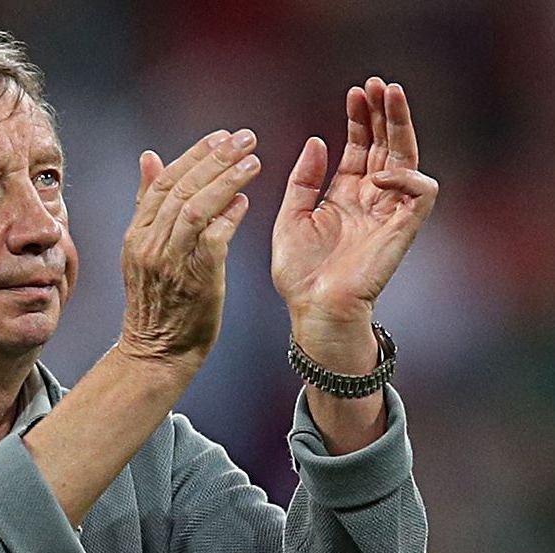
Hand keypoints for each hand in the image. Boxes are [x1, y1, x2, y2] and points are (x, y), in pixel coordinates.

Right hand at [118, 129, 260, 369]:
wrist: (157, 351)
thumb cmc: (157, 302)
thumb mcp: (142, 249)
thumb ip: (148, 203)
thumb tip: (149, 157)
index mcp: (136, 233)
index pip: (164, 181)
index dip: (194, 154)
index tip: (221, 136)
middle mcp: (149, 243)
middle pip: (182, 188)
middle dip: (216, 158)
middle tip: (245, 138)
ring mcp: (169, 261)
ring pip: (196, 207)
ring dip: (227, 180)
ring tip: (253, 161)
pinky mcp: (194, 278)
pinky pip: (213, 237)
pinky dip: (230, 216)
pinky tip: (246, 201)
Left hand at [272, 78, 437, 347]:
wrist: (313, 308)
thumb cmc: (301, 271)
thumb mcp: (291, 217)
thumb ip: (304, 180)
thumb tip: (318, 140)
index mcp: (344, 194)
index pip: (360, 146)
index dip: (360, 119)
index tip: (354, 92)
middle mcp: (370, 197)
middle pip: (386, 145)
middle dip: (384, 113)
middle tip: (378, 84)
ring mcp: (389, 211)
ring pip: (407, 158)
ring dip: (401, 126)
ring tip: (389, 97)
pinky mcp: (403, 229)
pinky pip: (422, 193)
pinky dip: (407, 177)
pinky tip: (381, 173)